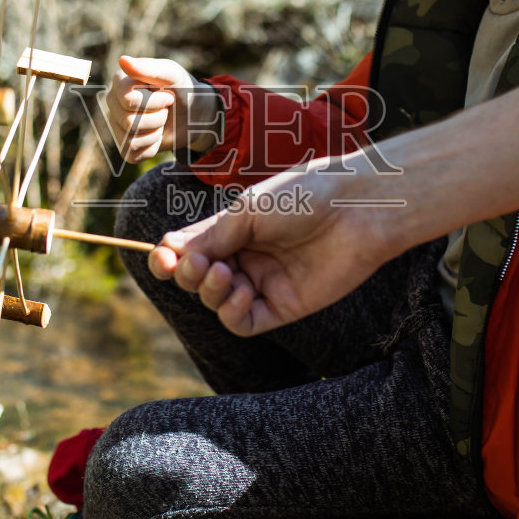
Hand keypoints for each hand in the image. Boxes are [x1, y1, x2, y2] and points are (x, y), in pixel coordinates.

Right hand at [104, 55, 220, 162]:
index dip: (153, 102)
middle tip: (166, 110)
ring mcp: (116, 125)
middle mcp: (113, 103)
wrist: (194, 114)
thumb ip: (150, 68)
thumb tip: (123, 60)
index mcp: (120, 82)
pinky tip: (157, 135)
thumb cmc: (181, 89)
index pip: (127, 99)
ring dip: (155, 131)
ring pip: (130, 138)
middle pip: (128, 121)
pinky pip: (133, 153)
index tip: (168, 97)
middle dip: (157, 118)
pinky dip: (152, 147)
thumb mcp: (173, 75)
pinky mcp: (124, 146)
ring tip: (161, 121)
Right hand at [147, 156, 401, 335]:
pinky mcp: (284, 306)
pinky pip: (245, 323)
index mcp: (233, 230)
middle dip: (189, 276)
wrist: (356, 210)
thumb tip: (171, 254)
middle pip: (198, 280)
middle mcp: (245, 257)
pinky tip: (241, 294)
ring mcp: (264, 283)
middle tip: (200, 266)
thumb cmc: (305, 196)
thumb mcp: (248, 212)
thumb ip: (211, 237)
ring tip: (225, 275)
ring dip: (211, 293)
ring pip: (218, 303)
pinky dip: (233, 313)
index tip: (161, 258)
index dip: (169, 258)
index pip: (189, 251)